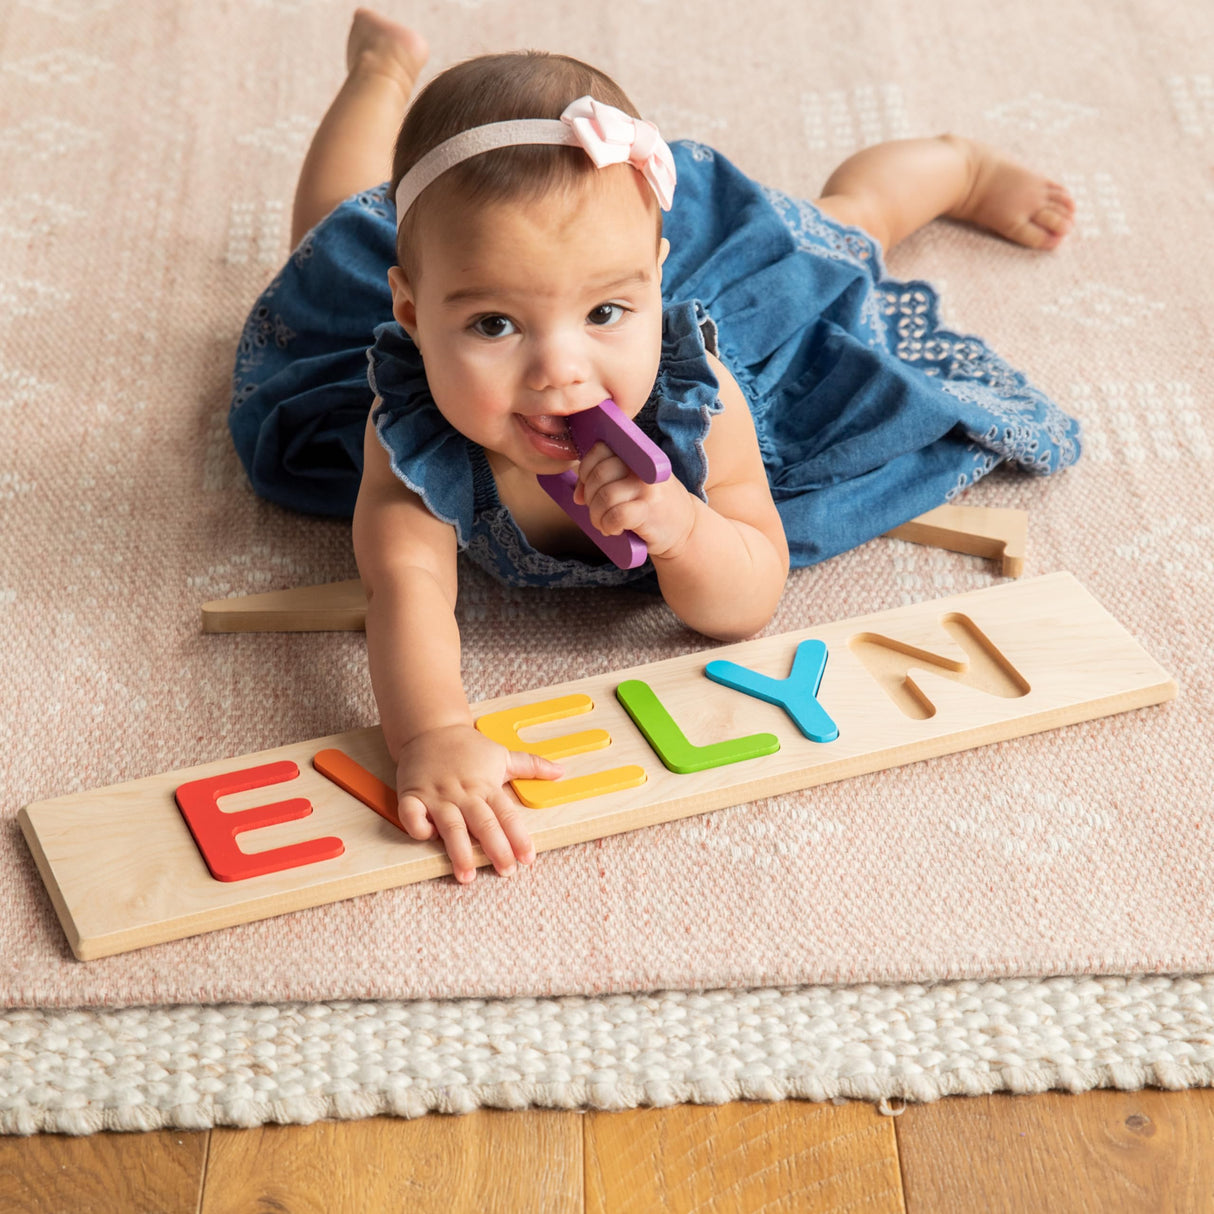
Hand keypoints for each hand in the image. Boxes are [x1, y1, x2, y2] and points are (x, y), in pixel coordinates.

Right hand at [395, 724, 561, 882]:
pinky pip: (412, 815)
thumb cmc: (468, 746)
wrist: (431, 728)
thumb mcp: (502, 754)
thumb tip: (561, 771)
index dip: (519, 837)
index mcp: (486, 785)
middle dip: (496, 849)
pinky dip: (419, 828)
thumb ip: (532, 766)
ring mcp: (437, 795)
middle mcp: (463, 792)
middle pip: (483, 824)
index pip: (507, 815)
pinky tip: (428, 838)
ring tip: (467, 875)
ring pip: (450, 826)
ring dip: (459, 852)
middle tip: (506, 871)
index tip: (528, 858)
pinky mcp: (412, 794)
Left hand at [573, 441, 696, 557]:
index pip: (600, 450)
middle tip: (596, 511)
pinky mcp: (649, 511)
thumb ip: (605, 481)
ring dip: (597, 515)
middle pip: (599, 474)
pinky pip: (615, 515)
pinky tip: (614, 530)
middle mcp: (643, 467)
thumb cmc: (653, 506)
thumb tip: (577, 495)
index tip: (588, 488)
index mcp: (637, 454)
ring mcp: (647, 488)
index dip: (586, 470)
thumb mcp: (632, 484)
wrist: (686, 529)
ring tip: (604, 523)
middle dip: (590, 496)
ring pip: (605, 496)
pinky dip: (608, 525)